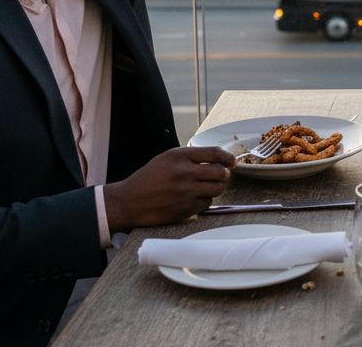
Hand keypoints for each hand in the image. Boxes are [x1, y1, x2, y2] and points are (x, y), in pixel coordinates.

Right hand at [103, 146, 235, 230]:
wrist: (128, 201)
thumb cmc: (149, 178)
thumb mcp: (167, 159)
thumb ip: (191, 157)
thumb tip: (219, 160)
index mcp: (179, 156)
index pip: (214, 153)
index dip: (227, 157)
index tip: (232, 162)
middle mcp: (184, 172)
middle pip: (220, 173)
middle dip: (223, 175)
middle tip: (219, 177)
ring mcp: (185, 192)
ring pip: (217, 189)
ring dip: (215, 188)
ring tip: (204, 187)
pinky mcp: (185, 209)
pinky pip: (207, 204)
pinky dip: (203, 201)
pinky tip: (192, 199)